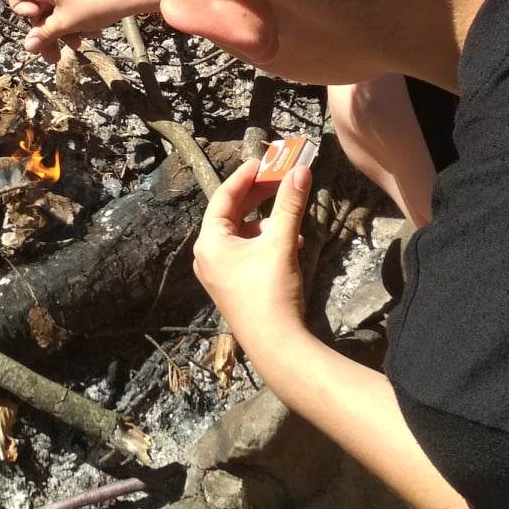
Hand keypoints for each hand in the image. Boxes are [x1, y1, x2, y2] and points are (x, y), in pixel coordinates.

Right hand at [5, 0, 158, 63]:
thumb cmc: (97, 2)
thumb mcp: (67, 23)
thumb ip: (44, 34)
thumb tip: (28, 47)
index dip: (22, 12)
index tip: (40, 24)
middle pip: (36, 2)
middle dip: (46, 29)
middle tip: (54, 56)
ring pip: (55, 2)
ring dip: (63, 26)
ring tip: (79, 43)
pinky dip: (76, 14)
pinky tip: (93, 30)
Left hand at [192, 158, 311, 371]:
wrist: (277, 346)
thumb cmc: (272, 292)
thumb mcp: (281, 242)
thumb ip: (289, 204)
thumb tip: (300, 171)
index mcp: (209, 242)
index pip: (224, 196)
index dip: (245, 176)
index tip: (263, 161)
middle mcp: (207, 256)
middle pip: (231, 214)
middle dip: (257, 196)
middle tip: (277, 177)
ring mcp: (217, 274)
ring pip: (241, 234)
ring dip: (265, 221)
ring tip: (289, 216)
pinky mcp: (231, 287)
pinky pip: (245, 253)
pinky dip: (264, 242)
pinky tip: (290, 244)